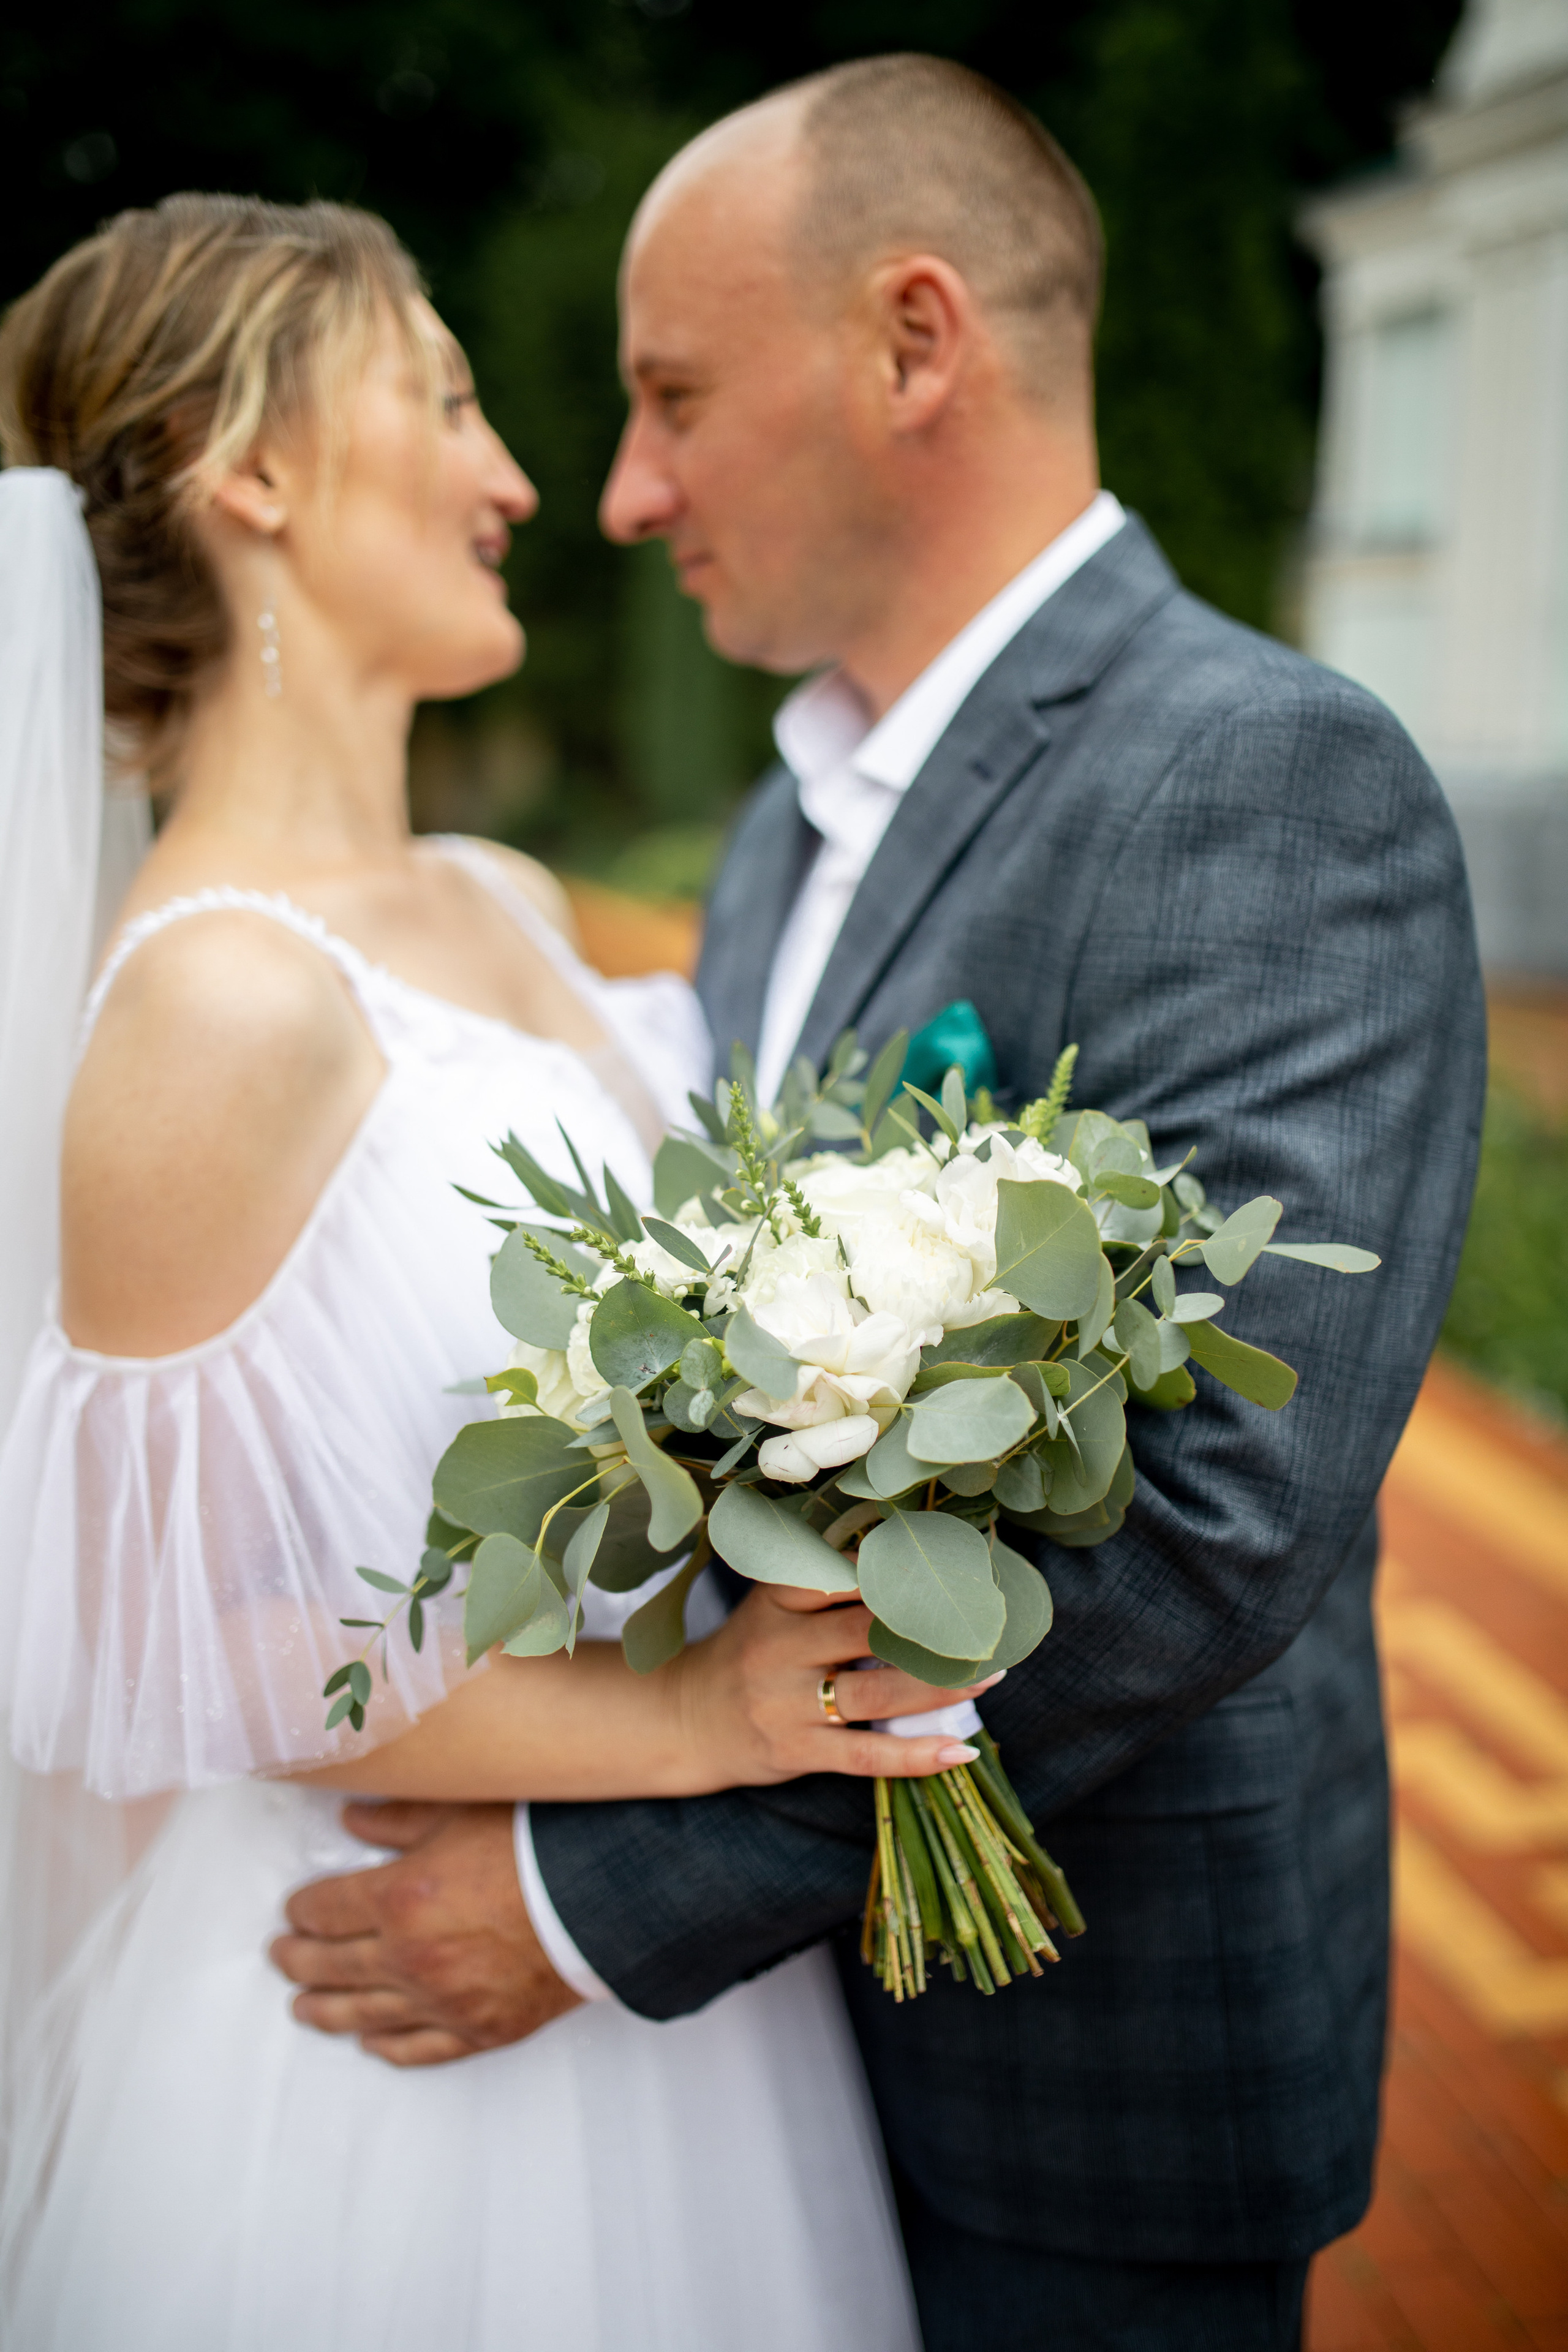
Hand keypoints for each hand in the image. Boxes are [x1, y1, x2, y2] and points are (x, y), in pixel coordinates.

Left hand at [269, 1799, 579, 2066]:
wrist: (608, 1899)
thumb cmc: (541, 1847)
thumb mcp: (462, 1811)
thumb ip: (398, 1817)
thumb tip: (353, 1819)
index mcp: (400, 1899)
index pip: (325, 1911)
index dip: (302, 1910)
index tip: (294, 1910)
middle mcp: (411, 1959)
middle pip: (331, 1966)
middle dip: (298, 1960)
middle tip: (282, 1957)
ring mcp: (444, 2002)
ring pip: (363, 2015)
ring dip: (325, 2010)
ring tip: (303, 2007)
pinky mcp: (479, 2030)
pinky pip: (418, 2048)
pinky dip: (387, 2046)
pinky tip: (370, 2043)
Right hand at [672, 1582, 1000, 1788]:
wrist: (685, 1719)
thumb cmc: (749, 1653)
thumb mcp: (771, 1606)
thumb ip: (825, 1585)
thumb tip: (909, 1565)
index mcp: (775, 1601)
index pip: (841, 1577)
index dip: (895, 1573)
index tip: (947, 1566)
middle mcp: (778, 1648)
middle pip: (866, 1632)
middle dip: (932, 1629)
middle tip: (986, 1623)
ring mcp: (786, 1703)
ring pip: (876, 1693)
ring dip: (940, 1687)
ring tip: (989, 1676)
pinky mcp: (795, 1750)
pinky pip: (865, 1756)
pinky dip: (916, 1756)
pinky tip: (959, 1750)